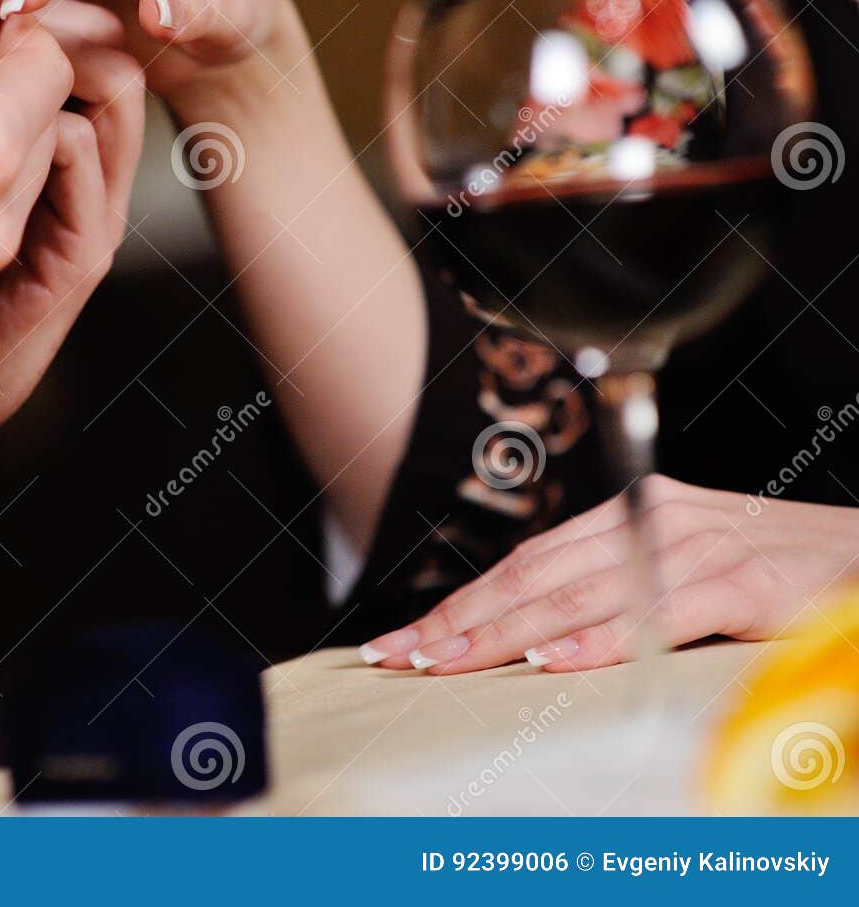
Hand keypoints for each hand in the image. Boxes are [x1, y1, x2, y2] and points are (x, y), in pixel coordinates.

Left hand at [361, 475, 858, 672]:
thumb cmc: (783, 572)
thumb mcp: (689, 570)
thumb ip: (621, 590)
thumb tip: (540, 637)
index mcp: (633, 516)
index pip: (526, 563)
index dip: (462, 600)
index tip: (405, 636)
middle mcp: (653, 522)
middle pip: (533, 577)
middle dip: (458, 619)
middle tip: (395, 654)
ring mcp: (695, 549)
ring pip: (575, 594)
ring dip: (500, 633)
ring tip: (443, 661)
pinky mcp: (743, 582)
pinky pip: (652, 614)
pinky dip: (595, 639)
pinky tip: (544, 662)